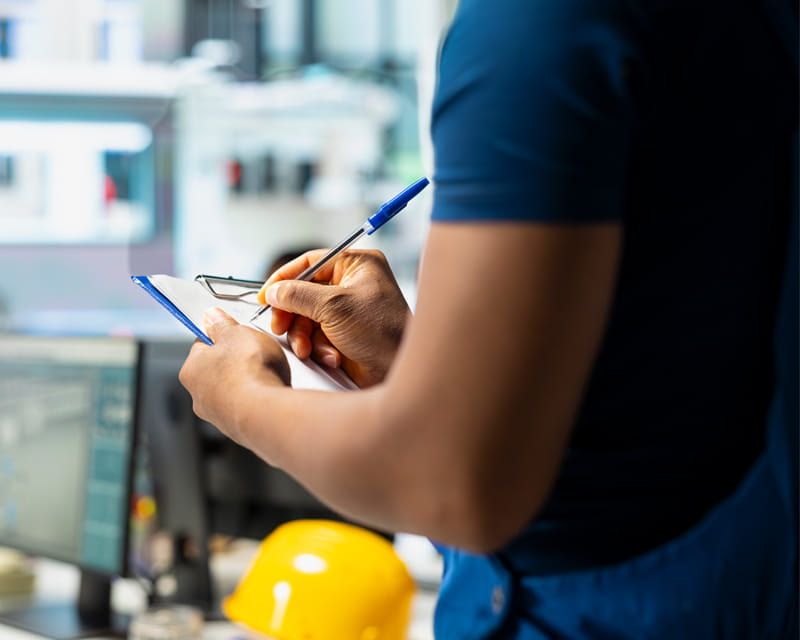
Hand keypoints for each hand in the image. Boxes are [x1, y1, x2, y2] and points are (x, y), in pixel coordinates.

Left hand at [179, 308, 289, 445]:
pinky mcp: (240, 429)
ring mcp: (220, 416)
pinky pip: (250, 408)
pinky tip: (271, 392)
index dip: (220, 336)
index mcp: (190, 370)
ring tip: (268, 373)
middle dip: (236, 361)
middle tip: (255, 352)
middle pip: (218, 370)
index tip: (233, 331)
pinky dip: (259, 400)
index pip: (201, 346)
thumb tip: (212, 317)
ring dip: (249, 382)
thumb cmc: (248, 372)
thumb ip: (222, 324)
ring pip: (234, 390)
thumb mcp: (237, 333)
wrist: (267, 413)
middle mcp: (199, 397)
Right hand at [258, 249, 410, 387]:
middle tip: (280, 327)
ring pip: (306, 317)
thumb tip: (273, 291)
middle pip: (303, 292)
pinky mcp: (344, 334)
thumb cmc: (382, 332)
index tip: (266, 296)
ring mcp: (348, 310)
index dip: (285, 278)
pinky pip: (317, 336)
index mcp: (356, 265)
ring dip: (304, 336)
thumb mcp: (335, 307)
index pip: (310, 262)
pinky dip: (318, 347)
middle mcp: (352, 284)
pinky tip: (331, 357)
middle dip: (292, 314)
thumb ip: (298, 295)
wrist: (400, 371)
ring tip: (308, 350)